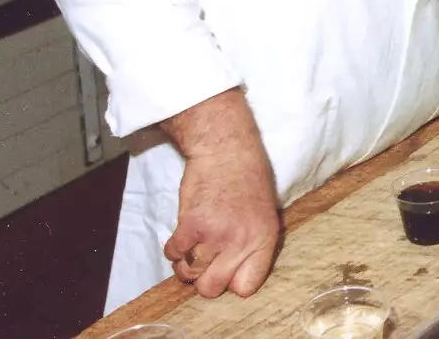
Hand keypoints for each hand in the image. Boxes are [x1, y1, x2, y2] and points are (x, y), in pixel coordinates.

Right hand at [159, 91, 281, 299]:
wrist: (227, 149)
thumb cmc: (247, 178)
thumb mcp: (265, 213)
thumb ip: (254, 245)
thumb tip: (238, 277)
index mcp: (265, 239)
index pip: (247, 286)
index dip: (231, 284)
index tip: (225, 272)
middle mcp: (242, 242)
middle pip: (211, 289)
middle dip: (203, 280)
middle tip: (203, 261)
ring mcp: (215, 235)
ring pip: (189, 274)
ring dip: (185, 264)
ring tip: (192, 246)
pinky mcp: (191, 225)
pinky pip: (173, 254)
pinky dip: (173, 249)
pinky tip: (182, 235)